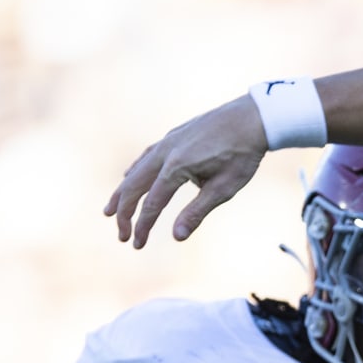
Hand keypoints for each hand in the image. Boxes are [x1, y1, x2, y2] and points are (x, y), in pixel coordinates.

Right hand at [104, 95, 267, 248]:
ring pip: (135, 170)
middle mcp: (165, 152)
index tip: (137, 244)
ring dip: (122, 192)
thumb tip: (177, 237)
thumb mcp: (224, 188)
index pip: (152, 203)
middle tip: (121, 235)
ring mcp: (167, 141)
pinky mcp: (173, 136)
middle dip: (125, 213)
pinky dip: (133, 171)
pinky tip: (128, 176)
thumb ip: (197, 211)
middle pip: (134, 186)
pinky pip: (145, 156)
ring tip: (110, 210)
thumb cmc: (242, 155)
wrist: (252, 118)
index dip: (143, 226)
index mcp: (177, 167)